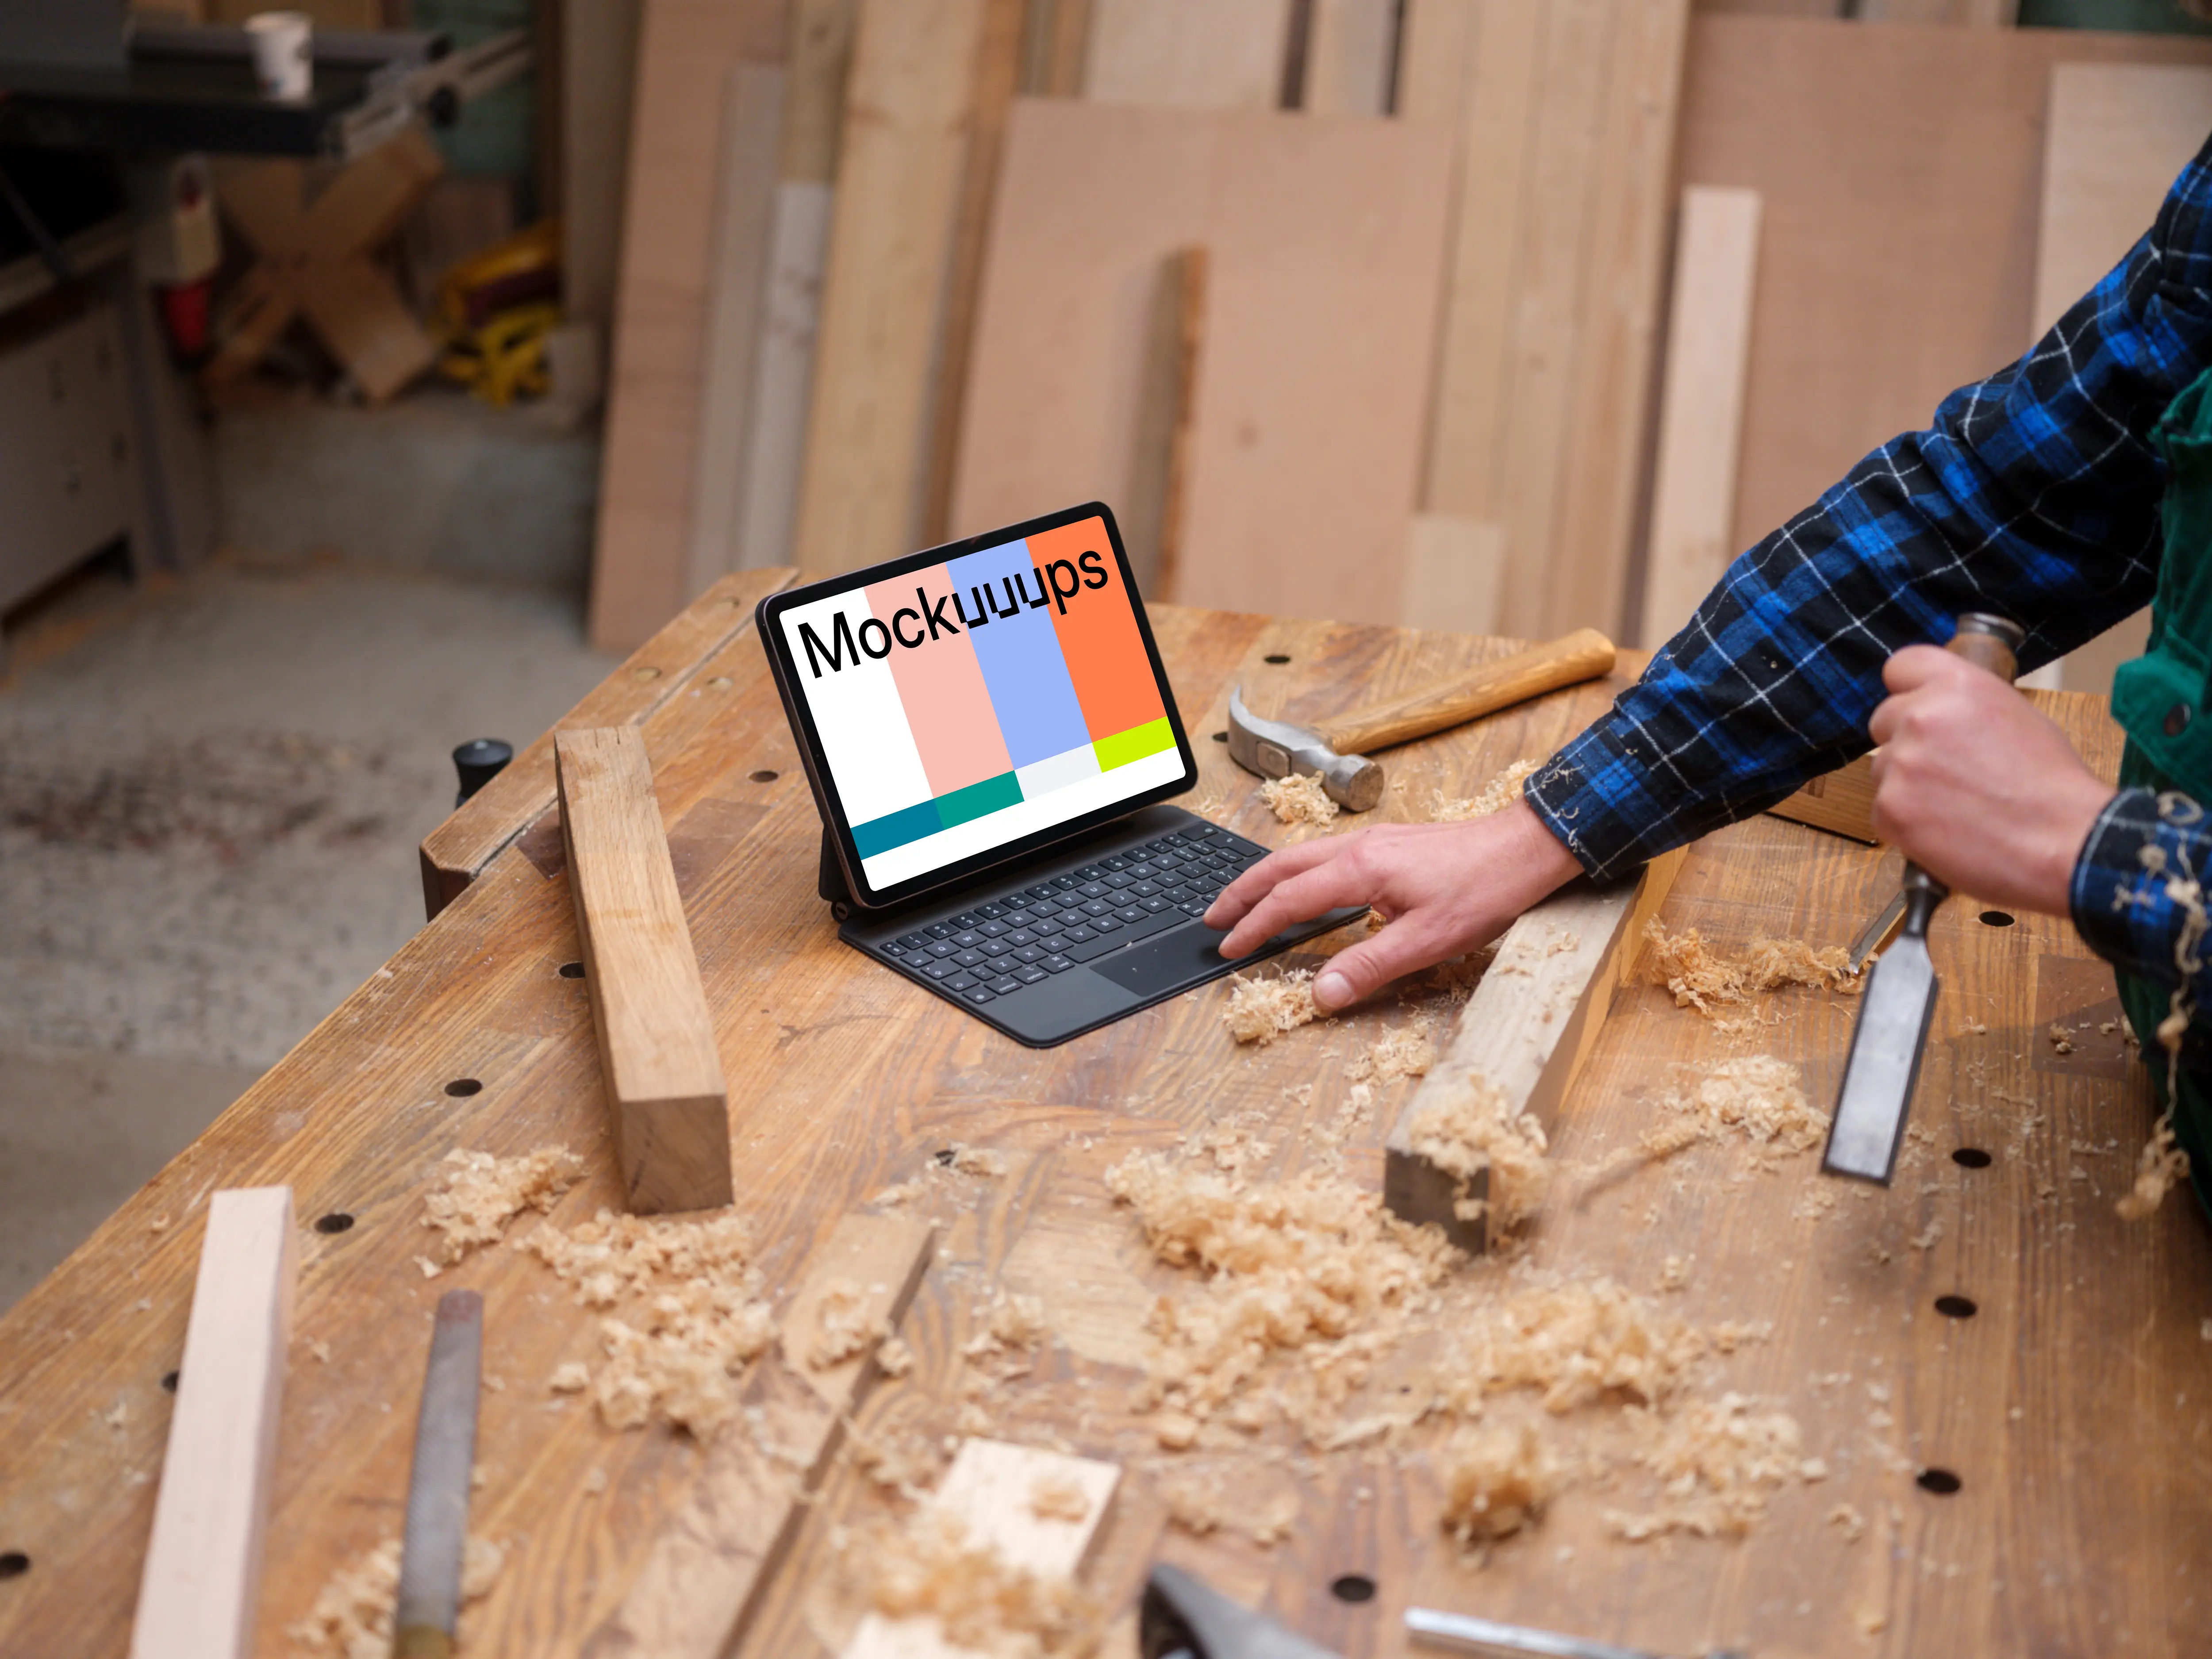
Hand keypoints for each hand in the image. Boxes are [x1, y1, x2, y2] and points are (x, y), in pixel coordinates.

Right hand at [1202, 798, 1584, 1011]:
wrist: (1528, 849)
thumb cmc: (1486, 889)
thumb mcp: (1426, 941)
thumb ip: (1368, 967)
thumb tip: (1320, 995)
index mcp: (1360, 870)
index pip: (1289, 899)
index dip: (1254, 925)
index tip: (1229, 947)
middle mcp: (1360, 847)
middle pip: (1282, 866)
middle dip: (1242, 892)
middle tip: (1212, 916)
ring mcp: (1375, 841)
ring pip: (1302, 855)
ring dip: (1268, 878)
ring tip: (1246, 899)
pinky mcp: (1391, 844)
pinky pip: (1325, 854)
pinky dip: (1298, 871)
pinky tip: (1306, 887)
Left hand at [1867, 644, 2114, 914]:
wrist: (2065, 841)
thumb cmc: (2050, 784)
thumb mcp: (2018, 716)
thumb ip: (1967, 706)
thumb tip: (1942, 708)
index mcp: (1957, 685)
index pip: (1900, 667)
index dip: (1908, 689)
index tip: (1916, 705)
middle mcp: (1921, 716)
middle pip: (1884, 719)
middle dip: (1905, 740)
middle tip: (1944, 767)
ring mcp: (1901, 763)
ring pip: (1883, 767)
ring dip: (1906, 784)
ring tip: (1956, 805)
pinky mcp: (1890, 808)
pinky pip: (1882, 810)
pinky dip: (1905, 822)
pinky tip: (1945, 830)